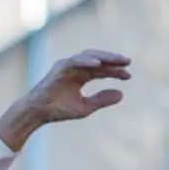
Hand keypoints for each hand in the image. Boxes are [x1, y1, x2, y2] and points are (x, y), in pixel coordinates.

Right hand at [0, 49, 130, 150]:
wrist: (39, 112)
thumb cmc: (59, 109)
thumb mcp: (86, 107)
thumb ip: (102, 100)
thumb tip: (122, 94)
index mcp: (81, 76)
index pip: (102, 70)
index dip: (115, 71)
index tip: (129, 76)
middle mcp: (76, 68)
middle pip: (98, 60)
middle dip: (113, 60)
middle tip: (128, 62)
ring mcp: (68, 66)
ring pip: (89, 56)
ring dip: (104, 57)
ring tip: (118, 60)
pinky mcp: (60, 67)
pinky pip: (75, 61)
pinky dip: (86, 61)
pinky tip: (99, 64)